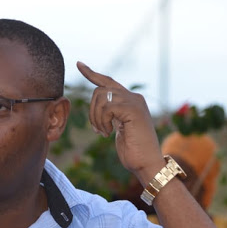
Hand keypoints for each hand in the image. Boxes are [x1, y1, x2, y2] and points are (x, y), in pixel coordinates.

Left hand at [76, 61, 162, 181]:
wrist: (147, 163)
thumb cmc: (134, 151)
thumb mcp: (120, 128)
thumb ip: (112, 114)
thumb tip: (98, 105)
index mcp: (131, 100)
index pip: (108, 81)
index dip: (92, 73)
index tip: (79, 64)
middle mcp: (134, 97)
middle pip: (100, 90)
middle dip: (92, 110)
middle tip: (97, 129)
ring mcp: (134, 102)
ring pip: (102, 97)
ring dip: (96, 117)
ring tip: (103, 132)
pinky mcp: (133, 109)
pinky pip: (107, 108)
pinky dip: (102, 121)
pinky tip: (108, 133)